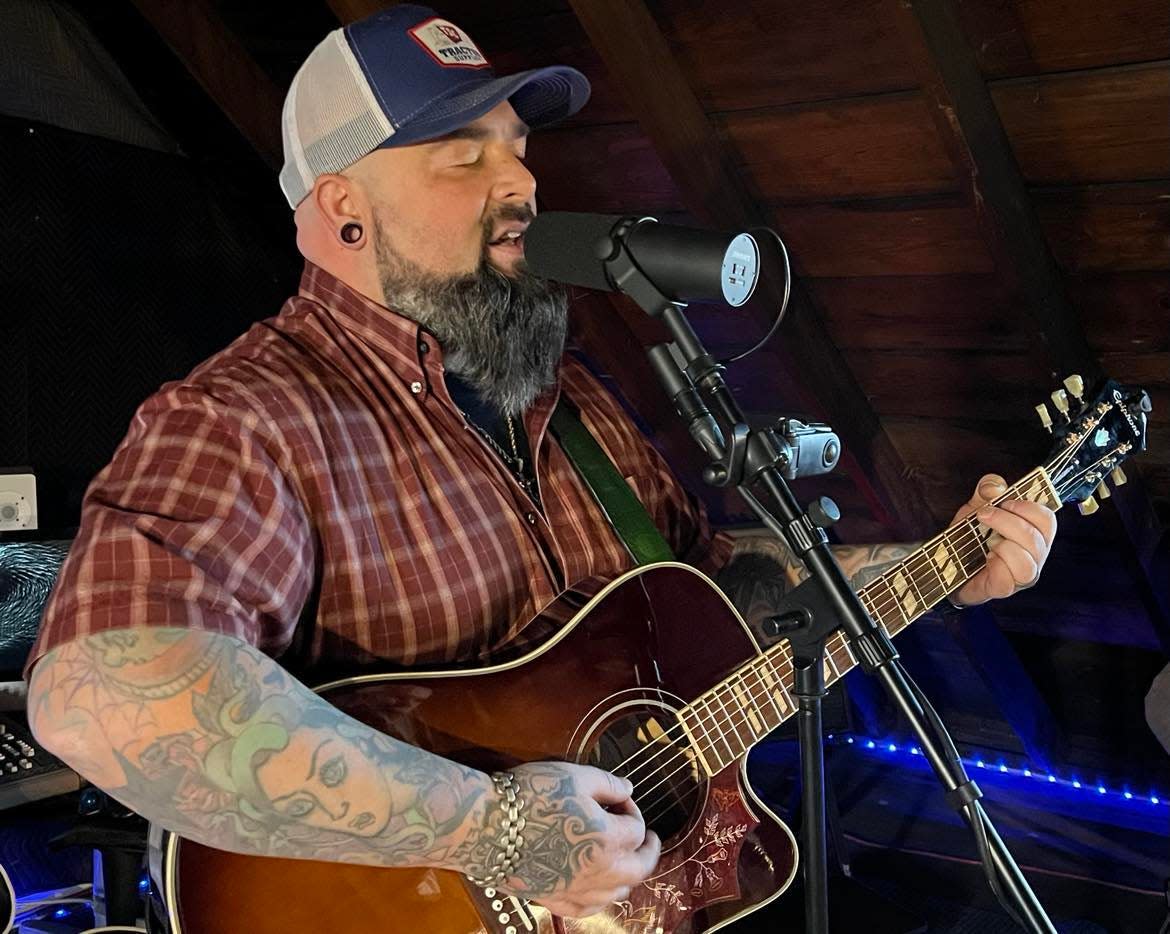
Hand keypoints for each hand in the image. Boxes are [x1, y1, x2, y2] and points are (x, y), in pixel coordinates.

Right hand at [488, 762, 659, 917]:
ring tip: (626, 859)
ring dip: (628, 874)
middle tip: (649, 838)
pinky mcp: (554, 900)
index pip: (636, 828)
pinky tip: (598, 887)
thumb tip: (628, 789)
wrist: (487, 826)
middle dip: (648, 850)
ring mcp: (576, 890)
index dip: (631, 808)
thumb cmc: (530, 797)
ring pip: (618, 892)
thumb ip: (608, 783)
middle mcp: (598, 871)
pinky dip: (601, 898)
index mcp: (608, 839)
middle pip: (639, 869)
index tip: (620, 798)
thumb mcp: (574, 776)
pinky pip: (589, 909)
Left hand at [948, 474, 1056, 606]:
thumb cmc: (970, 538)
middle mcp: (1034, 556)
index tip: (1005, 502)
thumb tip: (994, 486)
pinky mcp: (1003, 589)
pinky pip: (1009, 580)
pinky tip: (986, 559)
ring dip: (1004, 546)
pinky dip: (996, 565)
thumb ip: (986, 492)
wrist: (947, 565)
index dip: (1029, 508)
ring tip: (987, 542)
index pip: (1048, 520)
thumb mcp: (975, 507)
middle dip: (1008, 522)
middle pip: (1038, 539)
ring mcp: (1021, 576)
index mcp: (1033, 534)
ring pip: (1028, 563)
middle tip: (983, 515)